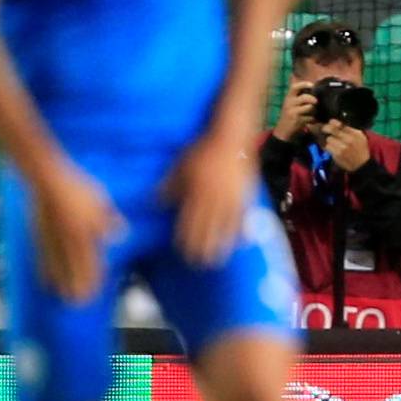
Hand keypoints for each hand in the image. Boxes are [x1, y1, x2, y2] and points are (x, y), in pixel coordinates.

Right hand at [30, 161, 123, 304]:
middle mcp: (67, 241)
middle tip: (78, 304)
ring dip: (60, 283)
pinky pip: (41, 259)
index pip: (91, 261)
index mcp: (84, 232)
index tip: (95, 293)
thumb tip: (121, 235)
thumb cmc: (77, 187)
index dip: (93, 278)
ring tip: (62, 297)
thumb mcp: (100, 200)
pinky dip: (43, 272)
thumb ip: (109, 220)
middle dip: (76, 287)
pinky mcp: (37, 236)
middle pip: (73, 269)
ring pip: (56, 267)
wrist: (46, 179)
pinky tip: (44, 280)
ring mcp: (50, 240)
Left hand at [161, 132, 252, 266]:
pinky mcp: (245, 195)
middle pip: (208, 229)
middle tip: (198, 263)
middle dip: (202, 248)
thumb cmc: (202, 150)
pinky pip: (244, 217)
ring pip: (226, 228)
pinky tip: (241, 243)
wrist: (230, 136)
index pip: (190, 222)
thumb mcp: (180, 165)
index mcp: (197, 193)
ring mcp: (232, 198)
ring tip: (218, 261)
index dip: (186, 239)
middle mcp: (215, 199)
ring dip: (222, 246)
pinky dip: (242, 232)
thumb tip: (155, 203)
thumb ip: (169, 186)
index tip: (182, 252)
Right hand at [275, 78, 314, 143]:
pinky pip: (310, 118)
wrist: (283, 130)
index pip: (294, 87)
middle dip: (313, 100)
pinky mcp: (297, 121)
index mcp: (288, 97)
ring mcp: (293, 112)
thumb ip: (300, 97)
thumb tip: (313, 89)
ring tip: (313, 113)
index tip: (312, 85)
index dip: (304, 84)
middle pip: (305, 97)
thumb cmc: (290, 115)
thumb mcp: (292, 104)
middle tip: (316, 102)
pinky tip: (311, 120)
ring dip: (314, 111)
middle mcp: (289, 103)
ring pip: (309, 107)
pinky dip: (313, 119)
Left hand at [320, 118, 371, 172]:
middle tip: (324, 129)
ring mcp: (342, 147)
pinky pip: (327, 147)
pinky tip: (332, 148)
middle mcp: (349, 139)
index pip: (340, 124)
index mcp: (355, 133)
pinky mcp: (337, 155)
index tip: (330, 123)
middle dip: (326, 129)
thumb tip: (336, 123)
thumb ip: (350, 129)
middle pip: (332, 130)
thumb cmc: (361, 149)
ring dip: (329, 140)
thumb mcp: (360, 137)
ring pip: (328, 139)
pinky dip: (328, 147)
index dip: (332, 122)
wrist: (361, 165)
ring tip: (332, 142)